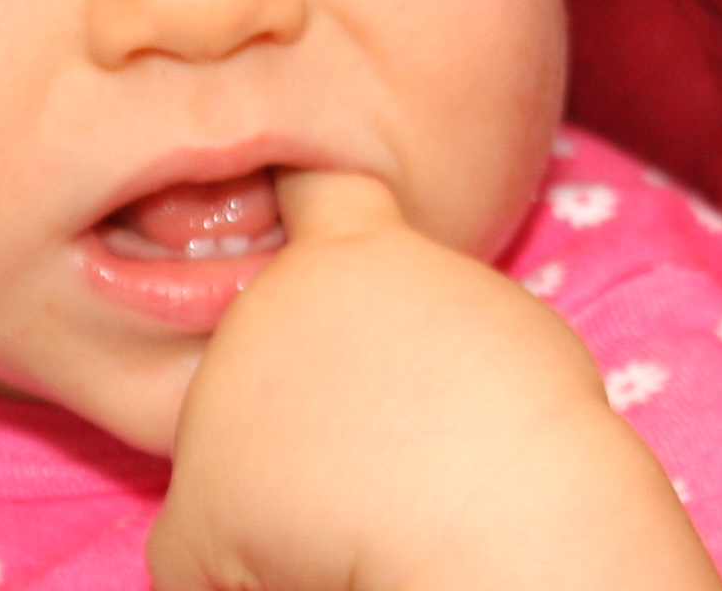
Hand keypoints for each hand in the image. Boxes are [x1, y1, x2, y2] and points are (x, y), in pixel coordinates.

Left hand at [145, 169, 721, 590]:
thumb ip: (419, 310)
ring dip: (287, 484)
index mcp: (352, 256)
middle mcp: (266, 312)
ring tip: (376, 504)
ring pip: (239, 453)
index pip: (310, 188)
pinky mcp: (193, 502)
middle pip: (275, 348)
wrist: (494, 505)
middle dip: (316, 396)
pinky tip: (317, 564)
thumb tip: (388, 366)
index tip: (279, 172)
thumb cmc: (528, 421)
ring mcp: (218, 403)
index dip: (296, 183)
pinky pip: (201, 547)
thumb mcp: (495, 320)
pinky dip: (245, 569)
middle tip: (399, 440)